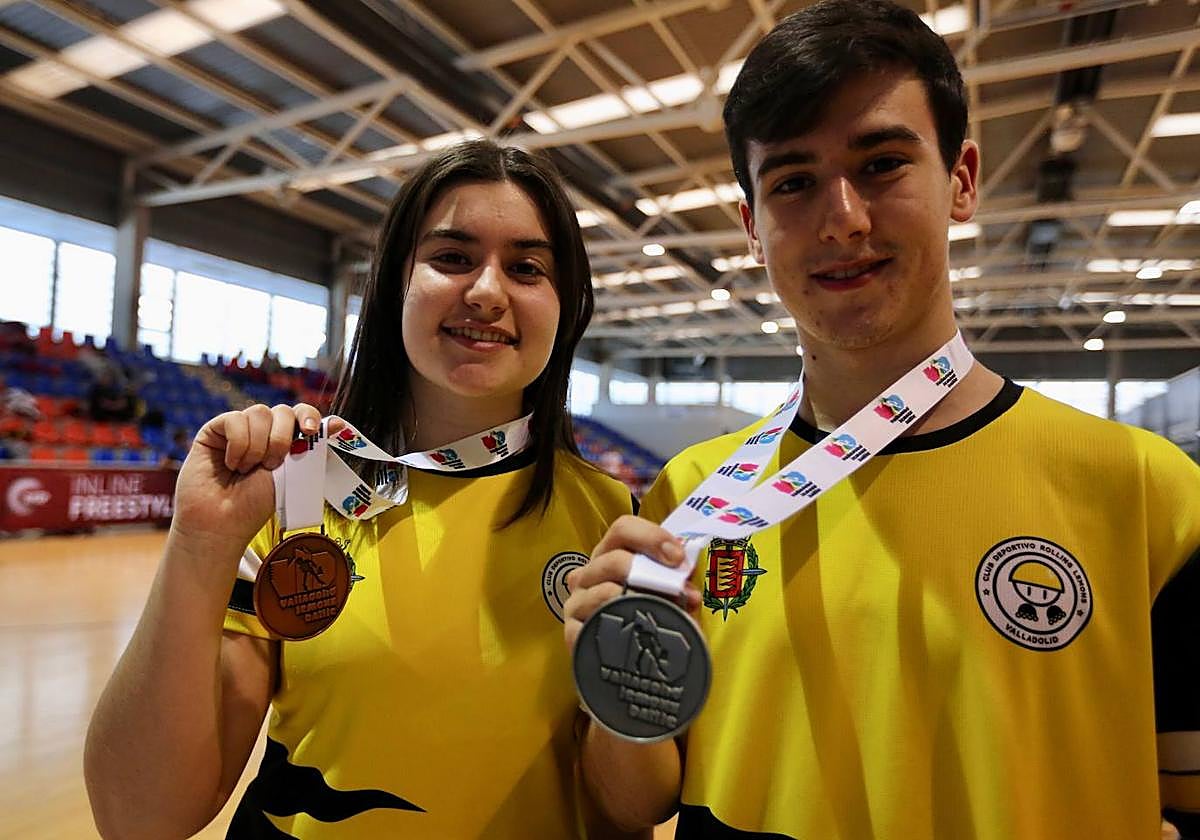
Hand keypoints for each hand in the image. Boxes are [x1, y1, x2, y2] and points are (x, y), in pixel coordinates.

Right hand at [171, 403, 342, 554]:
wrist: (223, 522)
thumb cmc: (256, 504)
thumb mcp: (292, 475)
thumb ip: (311, 449)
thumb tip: (339, 423)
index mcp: (286, 440)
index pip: (303, 413)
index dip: (309, 416)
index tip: (311, 431)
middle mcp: (263, 431)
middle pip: (283, 411)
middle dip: (282, 438)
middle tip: (272, 466)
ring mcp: (239, 428)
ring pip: (260, 412)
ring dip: (259, 445)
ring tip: (248, 470)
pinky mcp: (215, 430)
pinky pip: (234, 419)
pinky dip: (237, 444)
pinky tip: (231, 464)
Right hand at [563, 515, 701, 651]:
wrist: (632, 666)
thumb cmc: (651, 623)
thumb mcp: (667, 596)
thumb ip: (676, 582)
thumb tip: (689, 586)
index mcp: (610, 555)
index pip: (623, 529)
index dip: (652, 537)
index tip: (678, 558)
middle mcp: (589, 574)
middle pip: (615, 559)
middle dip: (652, 575)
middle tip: (680, 593)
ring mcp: (577, 602)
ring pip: (606, 590)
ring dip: (641, 601)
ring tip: (665, 617)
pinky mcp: (573, 632)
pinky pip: (594, 622)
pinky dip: (619, 624)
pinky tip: (636, 635)